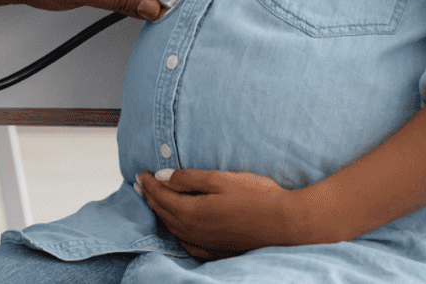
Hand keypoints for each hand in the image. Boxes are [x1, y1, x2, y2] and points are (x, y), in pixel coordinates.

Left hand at [136, 169, 308, 260]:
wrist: (285, 224)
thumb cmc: (257, 197)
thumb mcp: (220, 179)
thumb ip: (188, 178)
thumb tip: (162, 176)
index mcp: (192, 212)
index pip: (162, 196)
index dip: (149, 184)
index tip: (140, 174)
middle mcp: (194, 231)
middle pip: (164, 213)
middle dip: (150, 197)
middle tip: (141, 186)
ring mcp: (205, 243)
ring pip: (173, 228)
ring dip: (161, 214)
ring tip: (154, 202)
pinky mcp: (217, 250)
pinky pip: (187, 243)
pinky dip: (176, 232)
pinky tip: (178, 229)